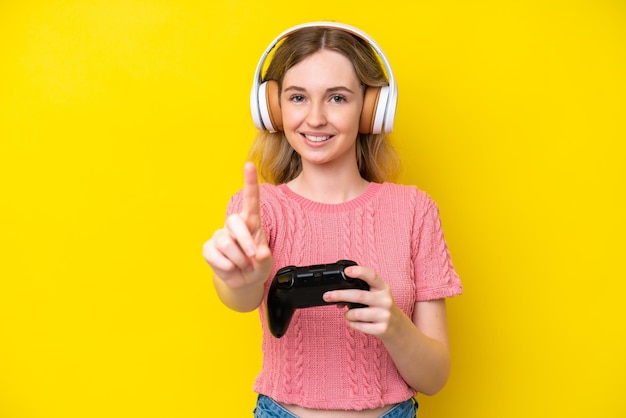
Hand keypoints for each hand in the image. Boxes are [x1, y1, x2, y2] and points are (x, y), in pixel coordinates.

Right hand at [203, 162, 272, 288]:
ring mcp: (220, 235)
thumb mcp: (266, 264)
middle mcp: (234, 225)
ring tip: (242, 265)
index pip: (250, 200)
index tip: (248, 165)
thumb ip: (265, 259)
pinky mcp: (209, 248)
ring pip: (225, 242)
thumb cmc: (257, 266)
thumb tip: (260, 252)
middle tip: (253, 257)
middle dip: (245, 242)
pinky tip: (230, 268)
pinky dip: (225, 265)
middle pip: (235, 222)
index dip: (249, 182)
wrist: (244, 281)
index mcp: (251, 222)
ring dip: (238, 259)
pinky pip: (214, 254)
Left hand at [323, 265, 399, 337]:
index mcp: (383, 288)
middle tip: (327, 296)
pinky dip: (352, 324)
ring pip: (356, 314)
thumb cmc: (380, 307)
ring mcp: (384, 315)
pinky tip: (355, 322)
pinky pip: (359, 326)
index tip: (347, 271)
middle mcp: (385, 300)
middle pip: (359, 295)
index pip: (372, 276)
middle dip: (340, 295)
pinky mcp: (381, 329)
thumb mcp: (376, 295)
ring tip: (349, 315)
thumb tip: (335, 298)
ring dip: (348, 315)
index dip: (359, 272)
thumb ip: (359, 292)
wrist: (397, 327)